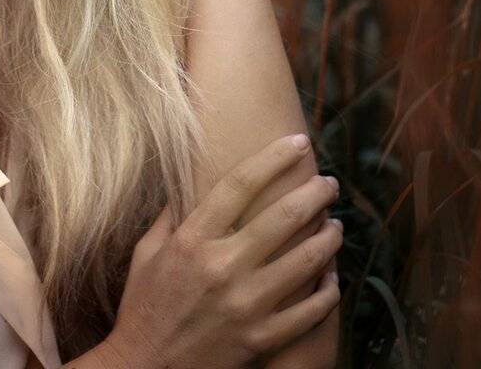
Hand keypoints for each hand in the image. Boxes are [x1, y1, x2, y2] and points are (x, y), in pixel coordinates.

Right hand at [95, 135, 343, 368]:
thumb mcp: (146, 254)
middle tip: (329, 185)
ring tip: (337, 227)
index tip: (299, 142)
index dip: (275, 158)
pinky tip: (332, 276)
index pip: (241, 184)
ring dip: (330, 237)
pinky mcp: (261, 338)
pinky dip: (329, 289)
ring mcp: (245, 305)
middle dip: (317, 193)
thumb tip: (190, 175)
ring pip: (308, 260)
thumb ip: (170, 214)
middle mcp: (222, 267)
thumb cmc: (144, 308)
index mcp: (192, 241)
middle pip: (285, 215)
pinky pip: (311, 309)